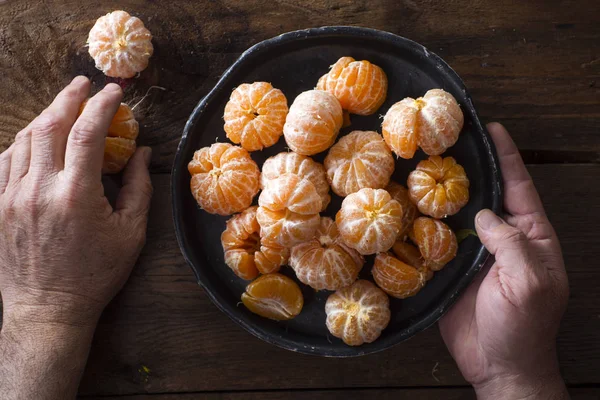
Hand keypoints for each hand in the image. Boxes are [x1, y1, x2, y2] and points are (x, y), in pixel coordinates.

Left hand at [0, 76, 152, 398]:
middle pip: (50, 125)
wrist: (48, 309)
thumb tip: (141, 151)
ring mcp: (12, 196)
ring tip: (63, 107)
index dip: (103, 106)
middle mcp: (39, 188)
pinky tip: (35, 138)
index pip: (88, 133)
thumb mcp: (130, 233)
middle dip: (69, 98)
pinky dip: (22, 141)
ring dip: (46, 116)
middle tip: (84, 83)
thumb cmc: (95, 274)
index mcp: (77, 194)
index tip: (115, 92)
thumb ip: (138, 187)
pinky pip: (5, 160)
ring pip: (24, 138)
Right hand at [439, 123, 569, 398]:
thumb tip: (485, 214)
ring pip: (457, 215)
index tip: (492, 129)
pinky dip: (422, 225)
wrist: (498, 365)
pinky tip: (407, 207)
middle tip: (446, 140)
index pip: (519, 188)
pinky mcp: (450, 269)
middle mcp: (501, 238)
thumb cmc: (524, 327)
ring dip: (441, 194)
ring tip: (421, 167)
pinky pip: (436, 241)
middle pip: (485, 195)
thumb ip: (511, 244)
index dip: (507, 158)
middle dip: (469, 169)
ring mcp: (474, 253)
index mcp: (530, 237)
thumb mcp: (529, 283)